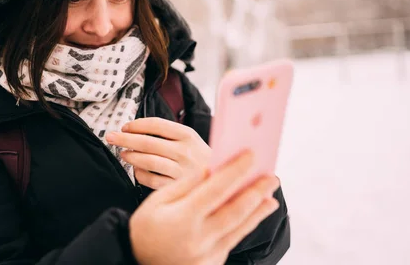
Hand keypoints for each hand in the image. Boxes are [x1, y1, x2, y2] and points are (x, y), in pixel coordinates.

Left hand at [105, 117, 210, 188]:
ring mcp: (182, 171)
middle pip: (147, 142)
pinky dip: (139, 174)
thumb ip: (170, 134)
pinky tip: (136, 171)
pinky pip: (150, 179)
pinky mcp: (177, 189)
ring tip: (123, 153)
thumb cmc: (201, 161)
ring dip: (130, 156)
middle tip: (111, 137)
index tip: (125, 126)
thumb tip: (135, 129)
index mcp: (189, 135)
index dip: (136, 124)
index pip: (156, 124)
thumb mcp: (193, 141)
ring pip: (146, 160)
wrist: (226, 183)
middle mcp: (186, 152)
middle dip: (124, 138)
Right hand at [129, 150, 279, 264]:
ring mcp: (207, 255)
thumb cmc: (145, 229)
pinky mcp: (212, 263)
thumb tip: (209, 169)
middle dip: (256, 192)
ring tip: (270, 196)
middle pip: (235, 212)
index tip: (250, 155)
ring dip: (257, 211)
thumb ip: (185, 185)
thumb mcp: (157, 201)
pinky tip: (254, 214)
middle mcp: (198, 239)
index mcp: (182, 219)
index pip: (216, 190)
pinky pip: (233, 241)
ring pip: (240, 229)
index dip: (235, 171)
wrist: (137, 261)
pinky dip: (246, 226)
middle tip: (272, 177)